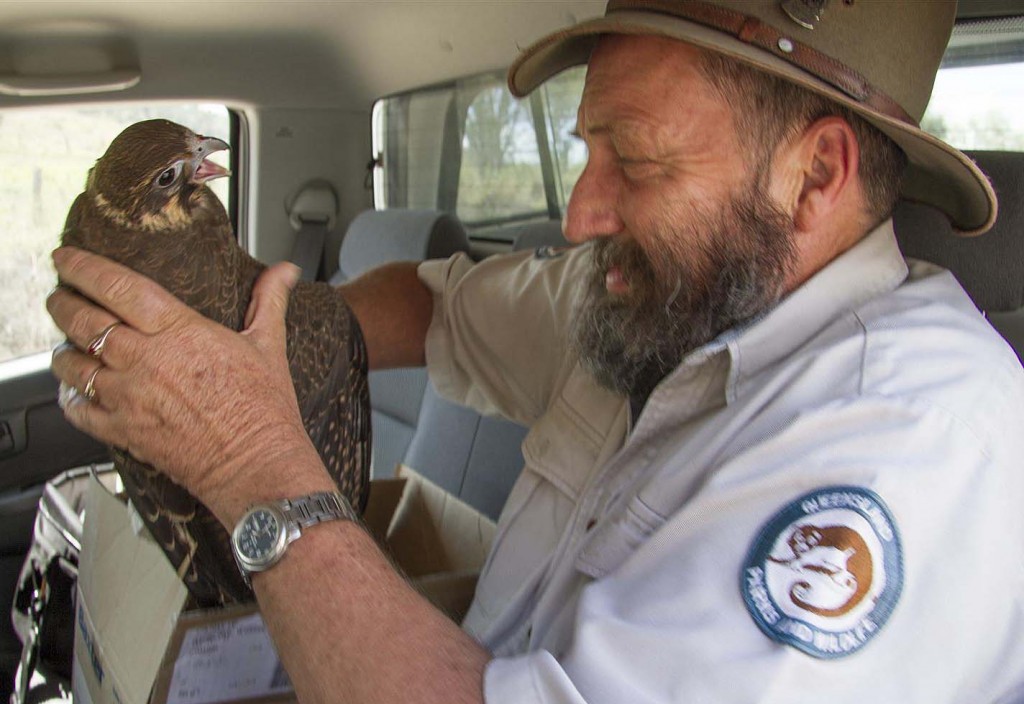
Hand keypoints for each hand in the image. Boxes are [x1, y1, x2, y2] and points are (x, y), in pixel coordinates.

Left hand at [48, 247, 313, 515]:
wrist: (257, 465)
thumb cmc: (264, 410)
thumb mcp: (269, 345)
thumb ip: (269, 300)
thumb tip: (285, 272)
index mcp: (179, 332)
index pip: (117, 287)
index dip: (83, 267)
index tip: (68, 259)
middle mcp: (146, 360)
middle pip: (83, 321)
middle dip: (63, 304)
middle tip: (61, 296)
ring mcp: (129, 397)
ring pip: (73, 364)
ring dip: (64, 351)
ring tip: (67, 345)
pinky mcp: (123, 431)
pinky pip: (78, 410)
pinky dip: (70, 397)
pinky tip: (76, 391)